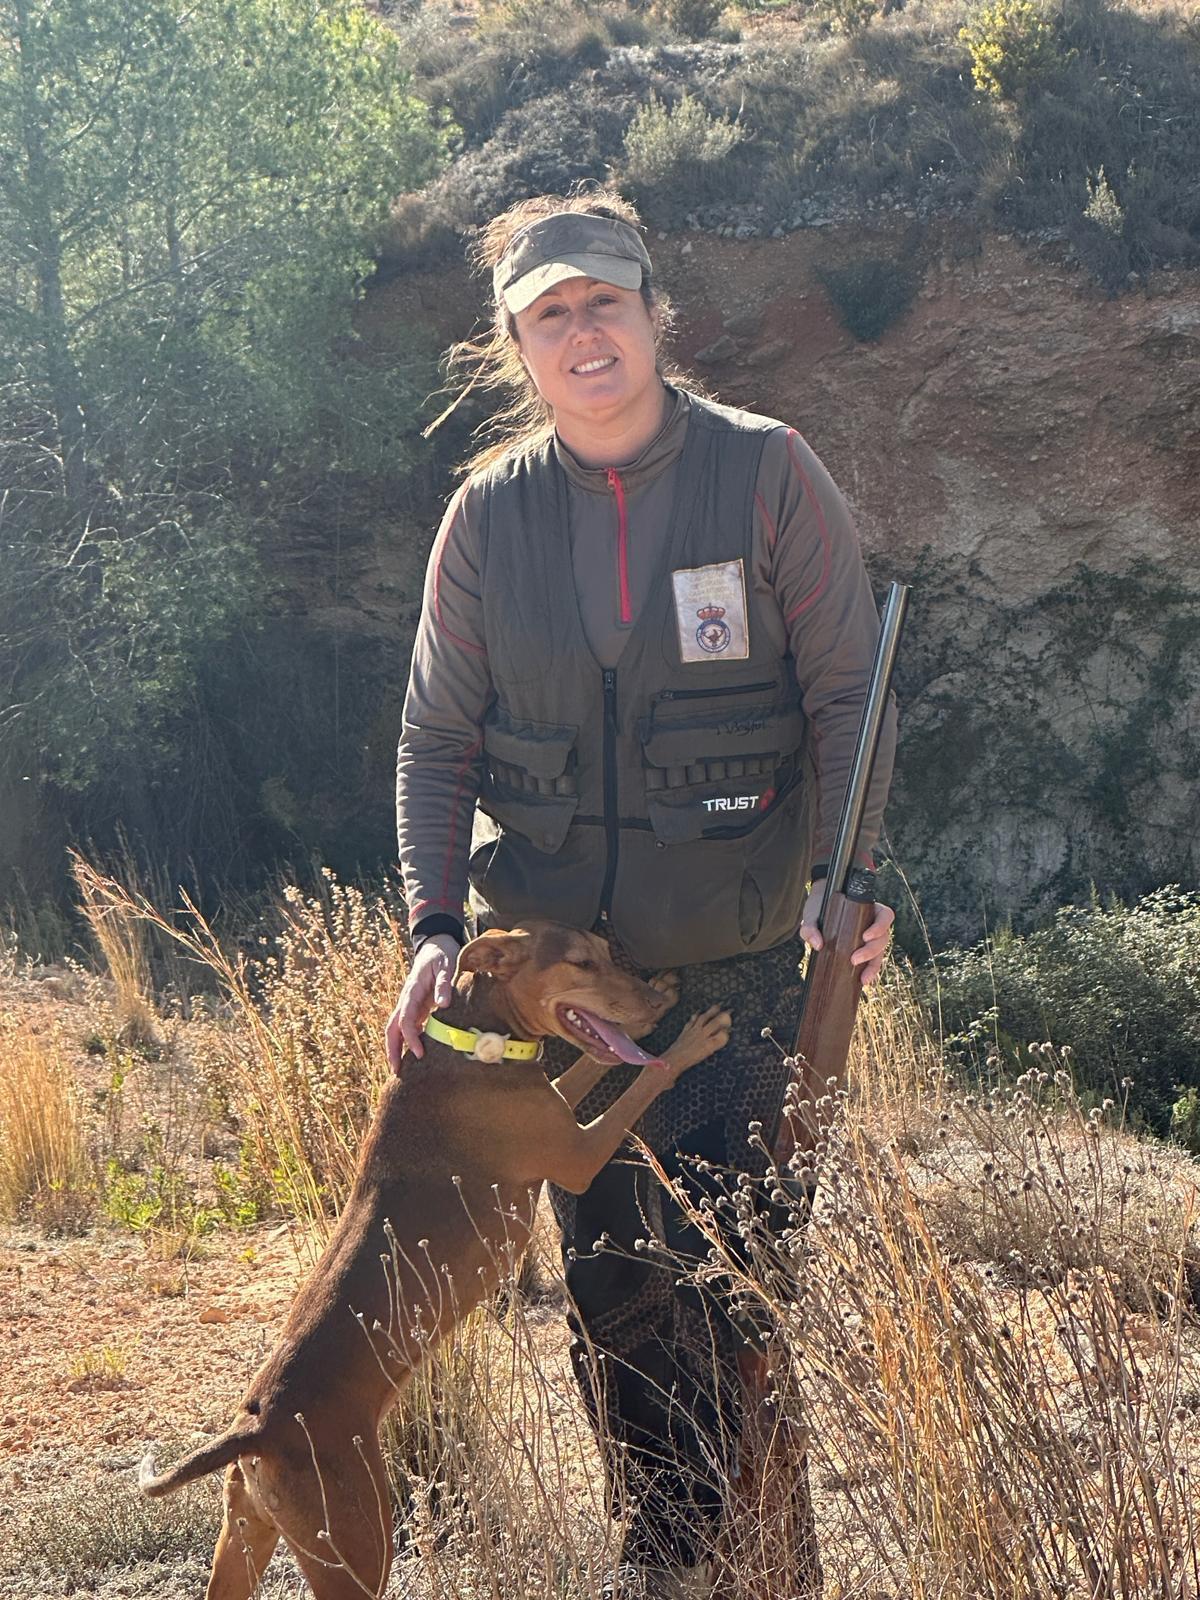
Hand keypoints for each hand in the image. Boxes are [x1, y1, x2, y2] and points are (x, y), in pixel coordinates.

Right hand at [385, 934, 459, 1070]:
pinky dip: (405, 1041)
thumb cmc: (442, 955)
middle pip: (392, 1028)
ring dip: (395, 1048)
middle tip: (396, 1072)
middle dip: (392, 1050)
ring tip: (400, 1070)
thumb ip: (444, 984)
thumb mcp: (446, 966)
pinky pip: (406, 1027)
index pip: (405, 1019)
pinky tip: (413, 1056)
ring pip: (396, 1029)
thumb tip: (443, 1004)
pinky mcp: (415, 1007)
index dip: (410, 1038)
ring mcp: (409, 1004)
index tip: (419, 1053)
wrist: (435, 945)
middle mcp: (406, 1000)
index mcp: (412, 991)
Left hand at [798, 880, 894, 987]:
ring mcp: (870, 938)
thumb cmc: (818, 907)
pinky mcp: (864, 950)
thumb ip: (810, 927)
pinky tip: (863, 980)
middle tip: (854, 959)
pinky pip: (873, 961)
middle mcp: (873, 923)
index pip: (885, 916)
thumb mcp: (812, 914)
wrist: (816, 912)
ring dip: (873, 965)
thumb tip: (818, 945)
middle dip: (871, 951)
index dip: (880, 927)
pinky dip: (870, 971)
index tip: (865, 936)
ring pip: (880, 952)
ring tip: (862, 977)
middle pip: (883, 938)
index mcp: (868, 909)